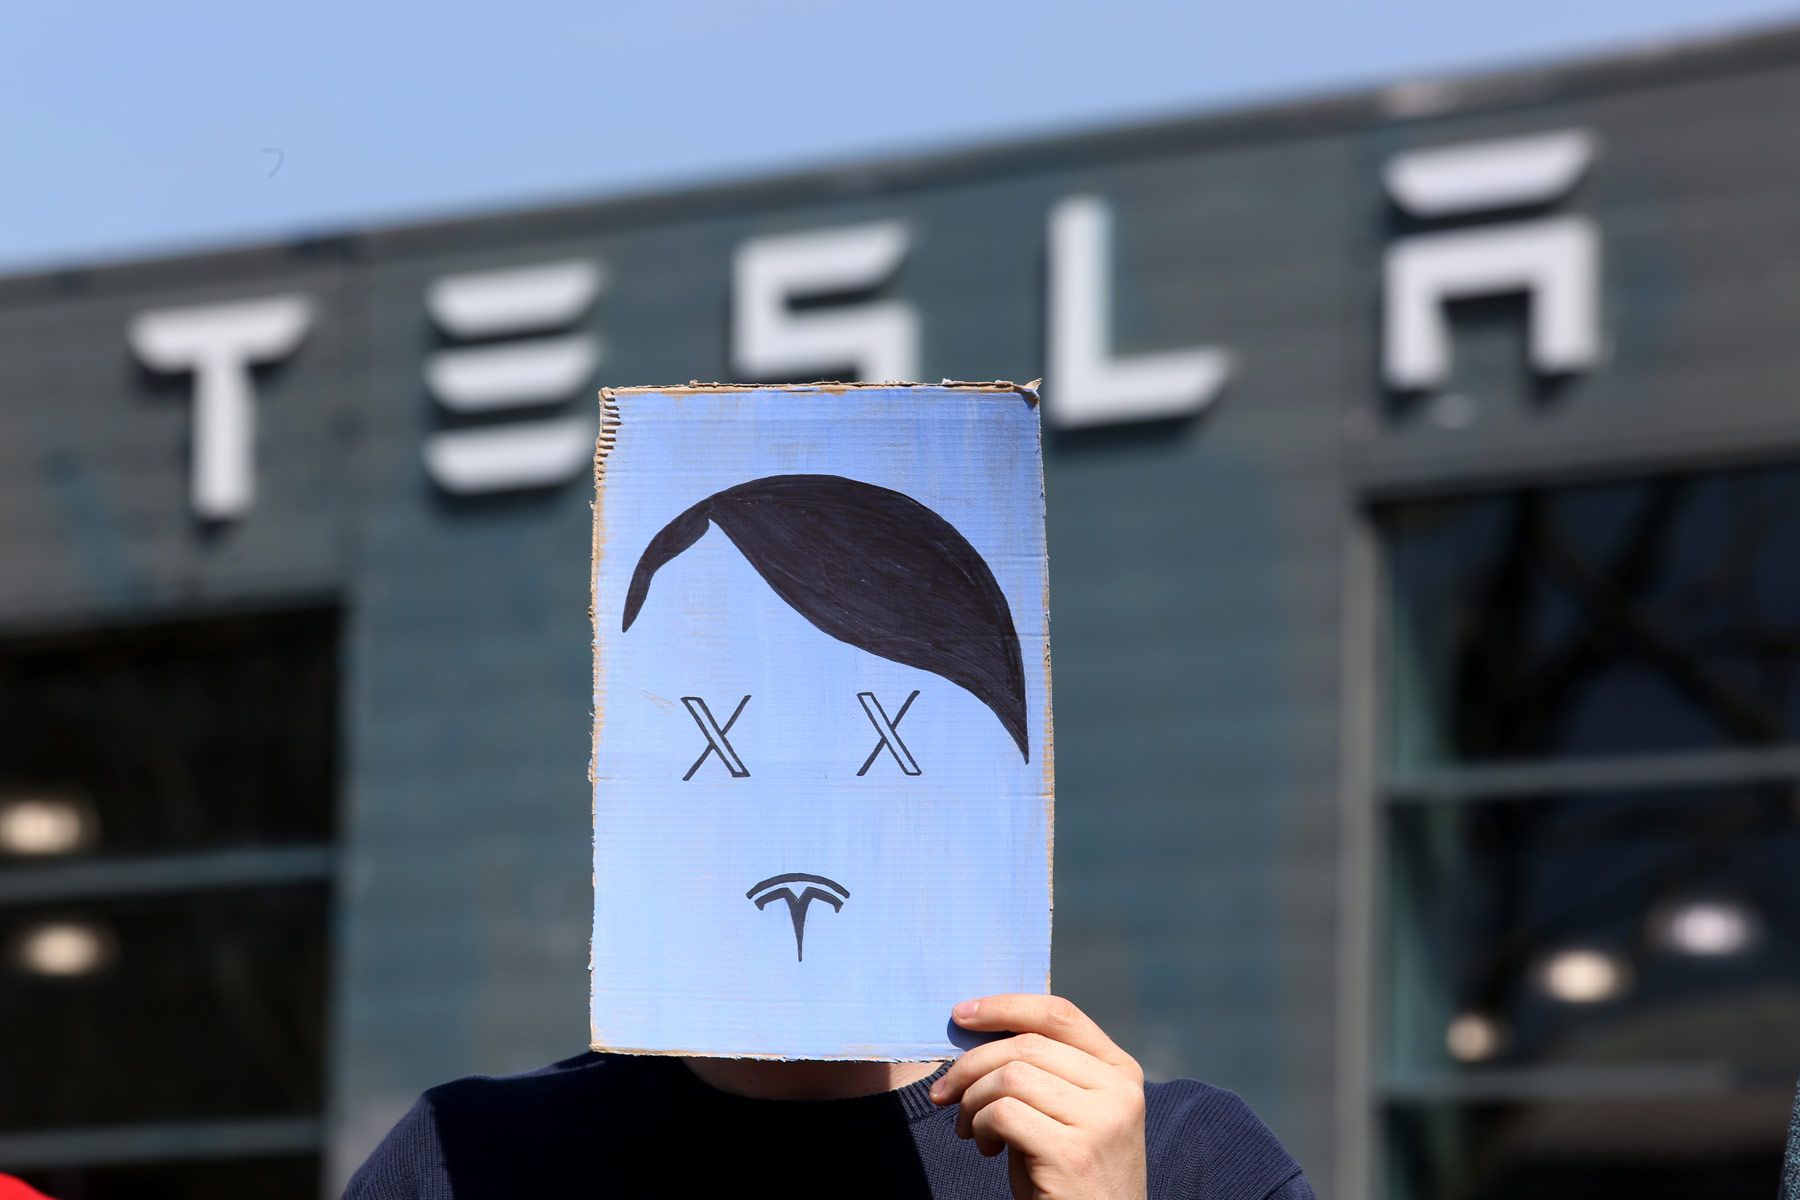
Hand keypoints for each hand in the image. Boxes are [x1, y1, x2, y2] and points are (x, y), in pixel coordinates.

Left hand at [929, 994, 1147, 1199]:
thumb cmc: (1070, 1176)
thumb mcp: (1068, 1114)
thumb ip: (1044, 1072)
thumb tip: (978, 1032)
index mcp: (1120, 1071)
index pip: (1058, 1015)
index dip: (1004, 1007)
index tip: (961, 1014)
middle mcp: (1118, 1090)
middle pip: (1026, 1044)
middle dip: (971, 1064)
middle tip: (945, 1093)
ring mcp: (1101, 1121)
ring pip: (1010, 1076)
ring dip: (973, 1101)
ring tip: (970, 1129)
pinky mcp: (1073, 1153)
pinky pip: (1003, 1114)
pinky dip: (980, 1126)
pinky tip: (987, 1148)